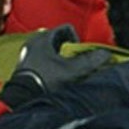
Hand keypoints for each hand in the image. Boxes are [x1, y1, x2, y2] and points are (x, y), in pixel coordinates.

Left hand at [0, 25, 115, 108]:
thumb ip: (90, 61)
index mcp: (43, 37)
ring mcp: (26, 54)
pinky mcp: (23, 66)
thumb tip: (106, 54)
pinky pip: (41, 60)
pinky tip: (53, 79)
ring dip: (59, 60)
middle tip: (73, 64)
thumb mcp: (72, 70)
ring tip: (63, 73)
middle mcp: (33, 42)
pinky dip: (50, 66)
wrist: (22, 99)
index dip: (77, 41)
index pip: (67, 29)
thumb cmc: (46, 80)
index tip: (78, 55)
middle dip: (68, 51)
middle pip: (58, 41)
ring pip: (50, 51)